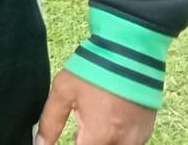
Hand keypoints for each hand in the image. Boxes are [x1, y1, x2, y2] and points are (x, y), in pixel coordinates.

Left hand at [37, 70, 156, 144]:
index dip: (73, 143)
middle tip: (80, 126)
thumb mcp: (64, 91)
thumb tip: (40, 143)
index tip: (71, 134)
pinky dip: (116, 138)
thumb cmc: (94, 69)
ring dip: (101, 141)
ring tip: (94, 122)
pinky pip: (128, 143)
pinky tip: (108, 120)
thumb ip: (50, 122)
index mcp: (100, 135)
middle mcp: (123, 142)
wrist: (131, 51)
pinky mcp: (146, 130)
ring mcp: (138, 137)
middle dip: (88, 142)